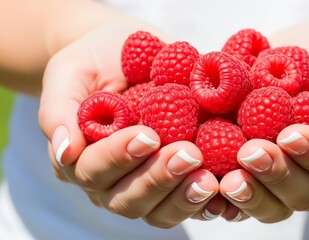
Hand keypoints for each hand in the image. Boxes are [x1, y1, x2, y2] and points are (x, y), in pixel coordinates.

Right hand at [38, 24, 218, 227]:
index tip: (148, 135)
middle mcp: (113, 180)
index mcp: (82, 157)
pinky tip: (226, 192)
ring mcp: (146, 183)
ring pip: (159, 210)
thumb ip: (58, 110)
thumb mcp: (69, 73)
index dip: (120, 157)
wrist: (124, 53)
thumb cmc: (93, 61)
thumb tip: (64, 151)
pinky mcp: (176, 180)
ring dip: (185, 197)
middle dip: (159, 179)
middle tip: (188, 154)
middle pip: (129, 198)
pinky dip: (208, 203)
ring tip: (209, 179)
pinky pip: (189, 204)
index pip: (94, 170)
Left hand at [218, 24, 308, 221]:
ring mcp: (285, 179)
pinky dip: (227, 201)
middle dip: (277, 175)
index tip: (290, 134)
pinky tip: (211, 188)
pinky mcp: (255, 174)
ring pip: (274, 205)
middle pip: (304, 194)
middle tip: (251, 152)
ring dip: (251, 194)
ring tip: (229, 179)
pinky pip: (243, 199)